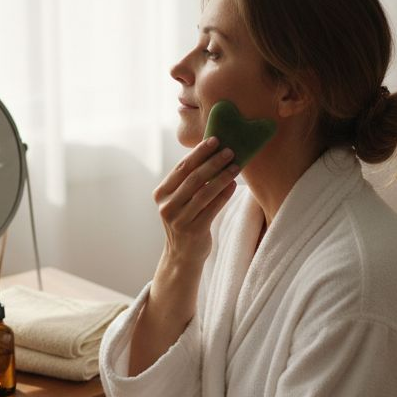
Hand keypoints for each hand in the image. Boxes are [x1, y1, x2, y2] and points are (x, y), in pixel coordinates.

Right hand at [154, 137, 238, 267]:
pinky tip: (234, 185)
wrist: (182, 255)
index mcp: (161, 194)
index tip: (214, 140)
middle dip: (213, 162)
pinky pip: (212, 208)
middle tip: (229, 151)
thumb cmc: (185, 220)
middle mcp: (167, 206)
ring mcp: (179, 220)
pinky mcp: (194, 230)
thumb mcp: (180, 200)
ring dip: (222, 177)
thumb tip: (213, 153)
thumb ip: (190, 181)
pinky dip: (224, 195)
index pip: (181, 168)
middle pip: (193, 178)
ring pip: (204, 193)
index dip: (198, 153)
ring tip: (236, 166)